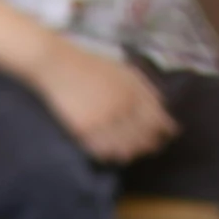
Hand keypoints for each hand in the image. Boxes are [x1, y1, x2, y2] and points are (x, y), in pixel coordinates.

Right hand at [32, 43, 174, 163]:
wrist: (55, 63)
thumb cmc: (89, 65)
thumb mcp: (123, 70)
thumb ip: (145, 89)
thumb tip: (163, 109)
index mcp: (134, 93)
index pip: (158, 122)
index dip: (164, 132)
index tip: (164, 136)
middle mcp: (121, 108)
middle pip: (143, 139)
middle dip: (147, 145)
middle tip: (144, 147)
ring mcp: (102, 120)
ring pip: (124, 149)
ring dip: (128, 152)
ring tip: (125, 151)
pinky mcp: (83, 129)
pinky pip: (101, 150)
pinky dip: (107, 154)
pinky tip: (106, 151)